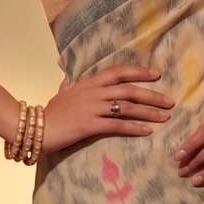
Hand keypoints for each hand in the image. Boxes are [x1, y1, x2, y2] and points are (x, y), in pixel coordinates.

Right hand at [39, 66, 174, 154]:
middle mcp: (93, 92)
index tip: (156, 75)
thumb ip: (67, 86)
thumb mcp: (59, 95)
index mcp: (88, 83)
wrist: (34, 128)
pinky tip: (147, 132)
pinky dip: (134, 128)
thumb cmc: (48, 113)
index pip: (118, 72)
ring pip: (127, 107)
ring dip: (149, 112)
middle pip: (129, 90)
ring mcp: (92, 108)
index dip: (139, 72)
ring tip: (165, 118)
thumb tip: (67, 80)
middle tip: (170, 102)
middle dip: (152, 95)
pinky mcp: (90, 125)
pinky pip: (117, 125)